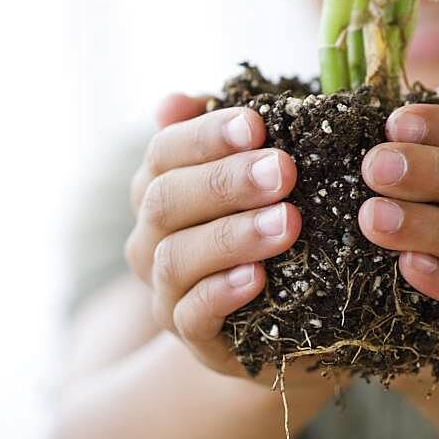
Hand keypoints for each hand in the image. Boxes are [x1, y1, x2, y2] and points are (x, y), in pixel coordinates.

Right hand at [125, 94, 316, 387]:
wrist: (285, 313)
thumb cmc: (269, 218)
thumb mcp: (254, 171)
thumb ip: (224, 135)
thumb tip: (174, 101)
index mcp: (160, 184)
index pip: (165, 150)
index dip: (207, 134)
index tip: (257, 124)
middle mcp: (151, 234)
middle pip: (166, 199)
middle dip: (226, 181)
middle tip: (284, 170)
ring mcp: (164, 288)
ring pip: (176, 257)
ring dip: (233, 235)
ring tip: (287, 223)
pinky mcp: (191, 337)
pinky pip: (193, 315)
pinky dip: (222, 293)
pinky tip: (258, 278)